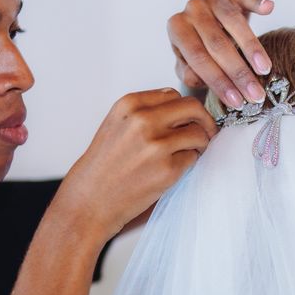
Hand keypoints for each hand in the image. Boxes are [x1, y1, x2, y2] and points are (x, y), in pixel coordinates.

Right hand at [48, 88, 217, 244]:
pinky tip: (175, 169)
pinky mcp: (168, 169)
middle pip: (193, 108)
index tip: (189, 119)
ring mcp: (156, 145)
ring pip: (199, 133)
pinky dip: (190, 162)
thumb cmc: (104, 165)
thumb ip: (147, 110)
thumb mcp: (117, 124)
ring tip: (187, 153)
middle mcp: (143, 121)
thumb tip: (185, 108)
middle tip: (205, 132)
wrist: (89, 201)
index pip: (173, 94)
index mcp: (130, 105)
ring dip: (200, 143)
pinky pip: (194, 158)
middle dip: (204, 120)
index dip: (184, 108)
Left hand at [167, 0, 274, 109]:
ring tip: (264, 69)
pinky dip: (257, 2)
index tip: (236, 101)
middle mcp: (192, 10)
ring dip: (252, 47)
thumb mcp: (187, 65)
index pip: (199, 58)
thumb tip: (198, 78)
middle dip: (238, 72)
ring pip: (233, 22)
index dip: (219, 81)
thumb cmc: (197, 51)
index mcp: (177, 28)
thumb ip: (189, 73)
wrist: (202, 26)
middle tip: (255, 94)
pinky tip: (269, 8)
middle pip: (217, 43)